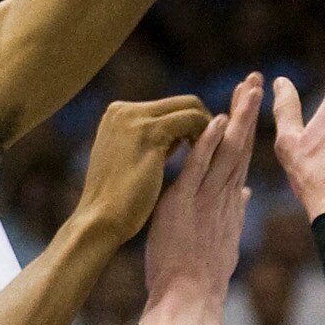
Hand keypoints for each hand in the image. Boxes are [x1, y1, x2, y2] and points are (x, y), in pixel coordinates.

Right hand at [72, 96, 214, 247]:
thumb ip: (153, 143)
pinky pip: (192, 121)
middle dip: (206, 121)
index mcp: (119, 114)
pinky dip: (208, 134)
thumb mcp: (133, 161)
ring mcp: (135, 118)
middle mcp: (124, 110)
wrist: (100, 221)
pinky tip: (216, 154)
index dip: (193, 124)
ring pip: (191, 108)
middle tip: (225, 145)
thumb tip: (182, 137)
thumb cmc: (118, 201)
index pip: (170, 108)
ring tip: (224, 151)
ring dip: (211, 127)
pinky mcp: (149, 132)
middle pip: (183, 103)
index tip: (209, 143)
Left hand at [143, 74, 260, 301]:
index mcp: (230, 203)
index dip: (248, 128)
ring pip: (227, 152)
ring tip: (248, 89)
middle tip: (255, 80)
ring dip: (238, 119)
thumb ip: (235, 212)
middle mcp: (224, 197)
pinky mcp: (186, 204)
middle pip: (241, 146)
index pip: (242, 157)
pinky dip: (208, 143)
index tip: (252, 101)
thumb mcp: (224, 239)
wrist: (189, 300)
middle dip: (249, 112)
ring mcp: (208, 199)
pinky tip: (216, 120)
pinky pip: (199, 169)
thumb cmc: (201, 277)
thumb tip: (246, 193)